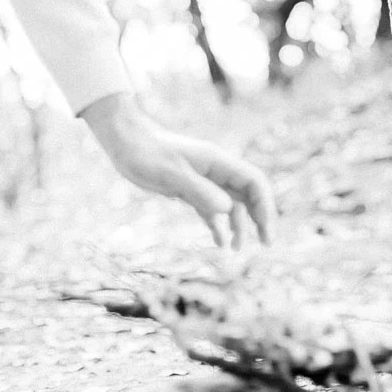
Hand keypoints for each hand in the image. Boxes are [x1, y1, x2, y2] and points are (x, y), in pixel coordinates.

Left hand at [81, 92, 276, 247]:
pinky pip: (212, 208)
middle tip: (265, 244)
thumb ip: (199, 191)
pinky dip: (218, 225)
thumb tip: (228, 210)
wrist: (125, 142)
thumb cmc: (146, 153)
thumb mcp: (171, 174)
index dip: (265, 206)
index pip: (254, 182)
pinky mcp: (190, 188)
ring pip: (232, 203)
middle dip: (259, 217)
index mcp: (218, 161)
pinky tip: (219, 242)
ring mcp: (204, 179)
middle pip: (248, 193)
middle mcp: (216, 170)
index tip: (266, 232)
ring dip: (238, 225)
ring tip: (236, 249)